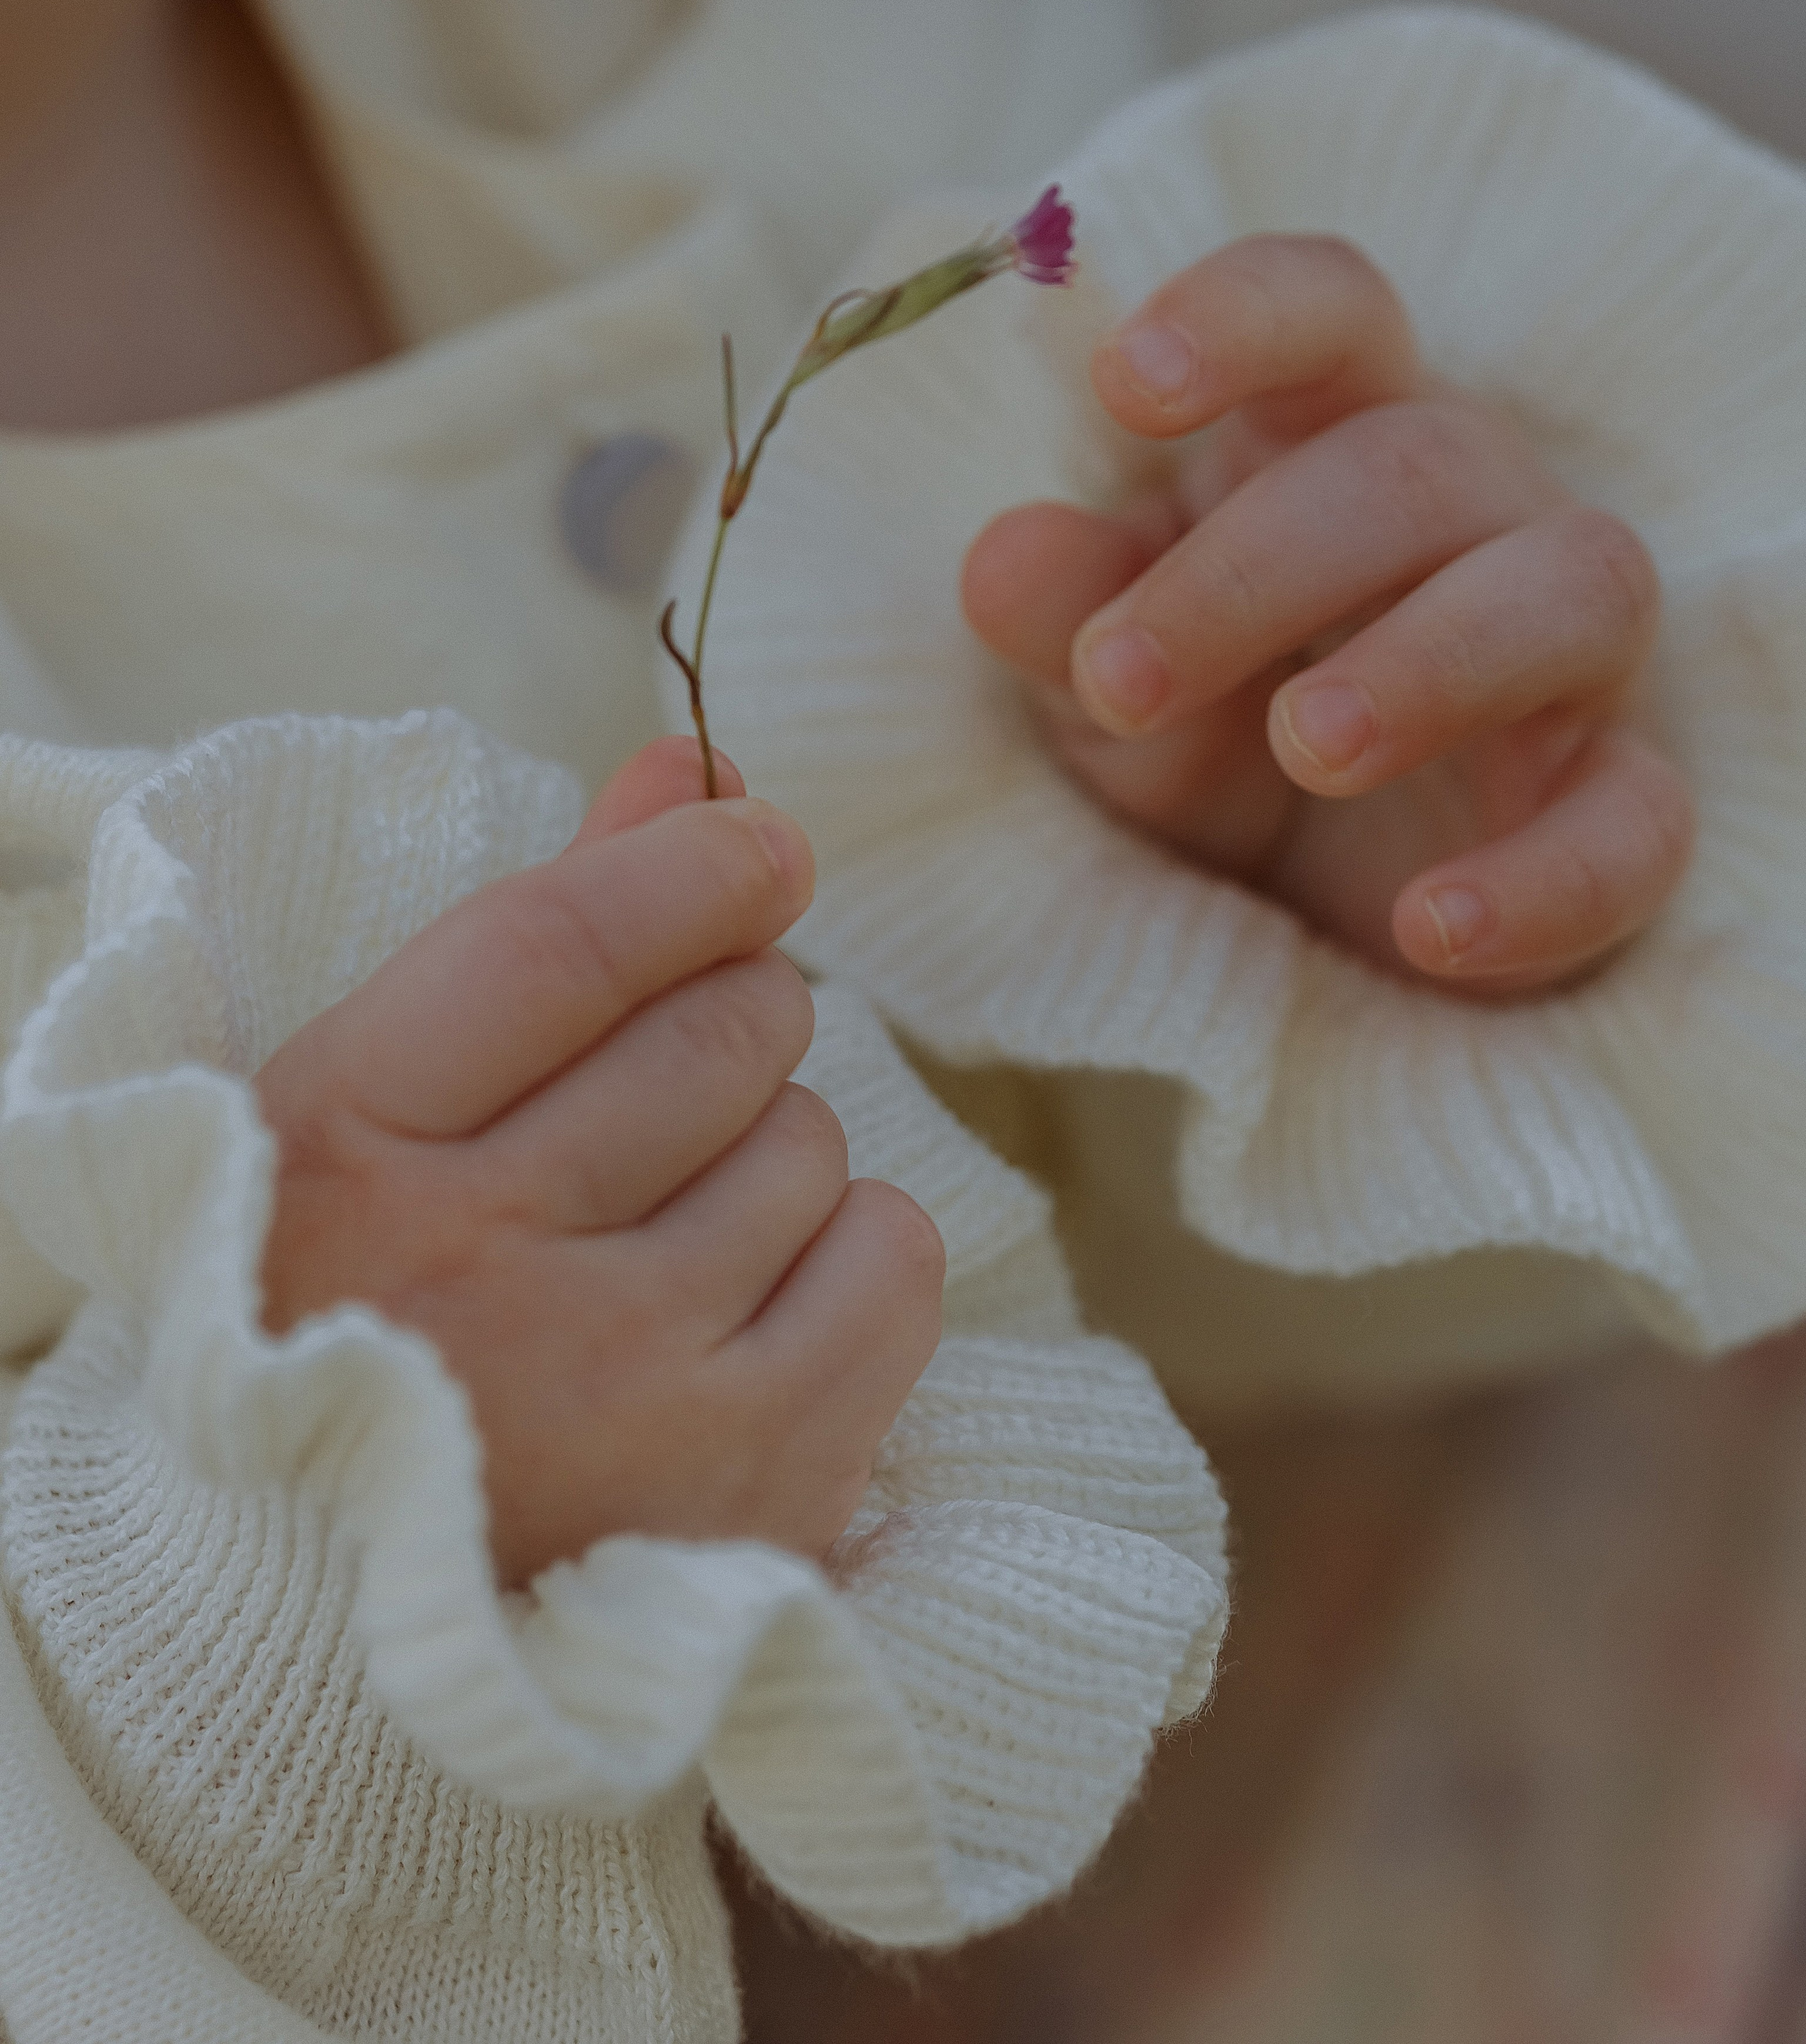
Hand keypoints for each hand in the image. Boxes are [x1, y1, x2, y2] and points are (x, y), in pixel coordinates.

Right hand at [257, 738, 943, 1587]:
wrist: (345, 1618)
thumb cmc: (372, 1311)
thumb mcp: (389, 1111)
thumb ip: (547, 923)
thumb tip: (692, 763)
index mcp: (342, 1149)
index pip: (561, 944)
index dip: (688, 866)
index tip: (755, 839)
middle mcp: (474, 1267)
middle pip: (721, 1030)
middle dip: (732, 1020)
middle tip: (670, 1094)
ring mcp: (620, 1387)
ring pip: (812, 1142)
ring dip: (774, 1156)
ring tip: (669, 1244)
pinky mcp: (748, 1487)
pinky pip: (895, 1261)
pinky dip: (855, 1258)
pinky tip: (759, 1310)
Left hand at [963, 236, 1692, 991]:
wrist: (1310, 911)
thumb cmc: (1208, 734)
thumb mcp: (1110, 685)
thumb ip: (1065, 619)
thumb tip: (1003, 558)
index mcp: (1326, 442)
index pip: (1328, 310)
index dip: (1243, 317)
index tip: (1126, 383)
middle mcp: (1475, 515)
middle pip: (1419, 463)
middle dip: (1260, 566)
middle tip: (1126, 682)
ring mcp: (1569, 656)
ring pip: (1578, 587)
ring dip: (1438, 659)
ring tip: (1308, 746)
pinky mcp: (1615, 802)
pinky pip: (1638, 820)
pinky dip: (1549, 878)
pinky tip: (1427, 931)